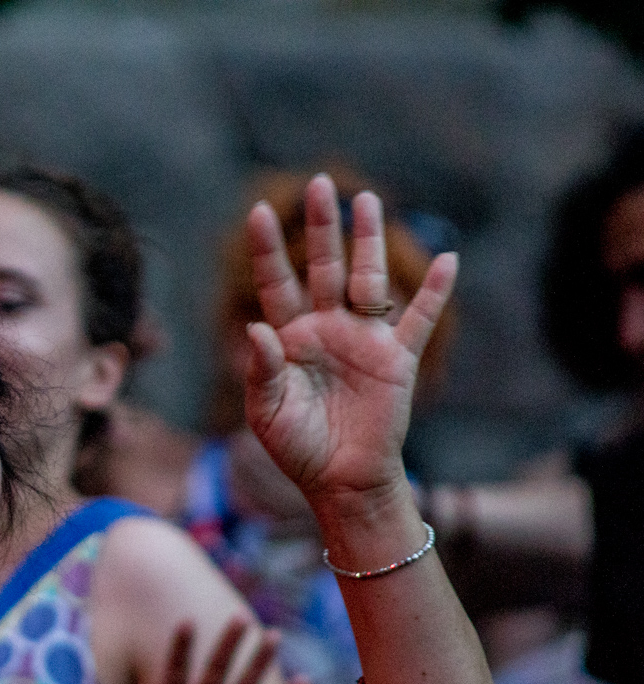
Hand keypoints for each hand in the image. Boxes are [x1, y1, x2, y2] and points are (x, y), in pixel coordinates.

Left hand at [243, 174, 456, 513]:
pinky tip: (447, 261)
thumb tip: (256, 327)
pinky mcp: (397, 358)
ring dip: (370, 241)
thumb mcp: (267, 412)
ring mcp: (364, 338)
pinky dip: (433, 292)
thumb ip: (262, 369)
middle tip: (320, 182)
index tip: (258, 213)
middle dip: (322, 226)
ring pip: (369, 279)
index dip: (268, 250)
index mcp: (290, 337)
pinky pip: (418, 319)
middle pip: (325, 266)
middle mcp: (327, 328)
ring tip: (368, 201)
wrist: (341, 481)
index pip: (277, 283)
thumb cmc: (297, 448)